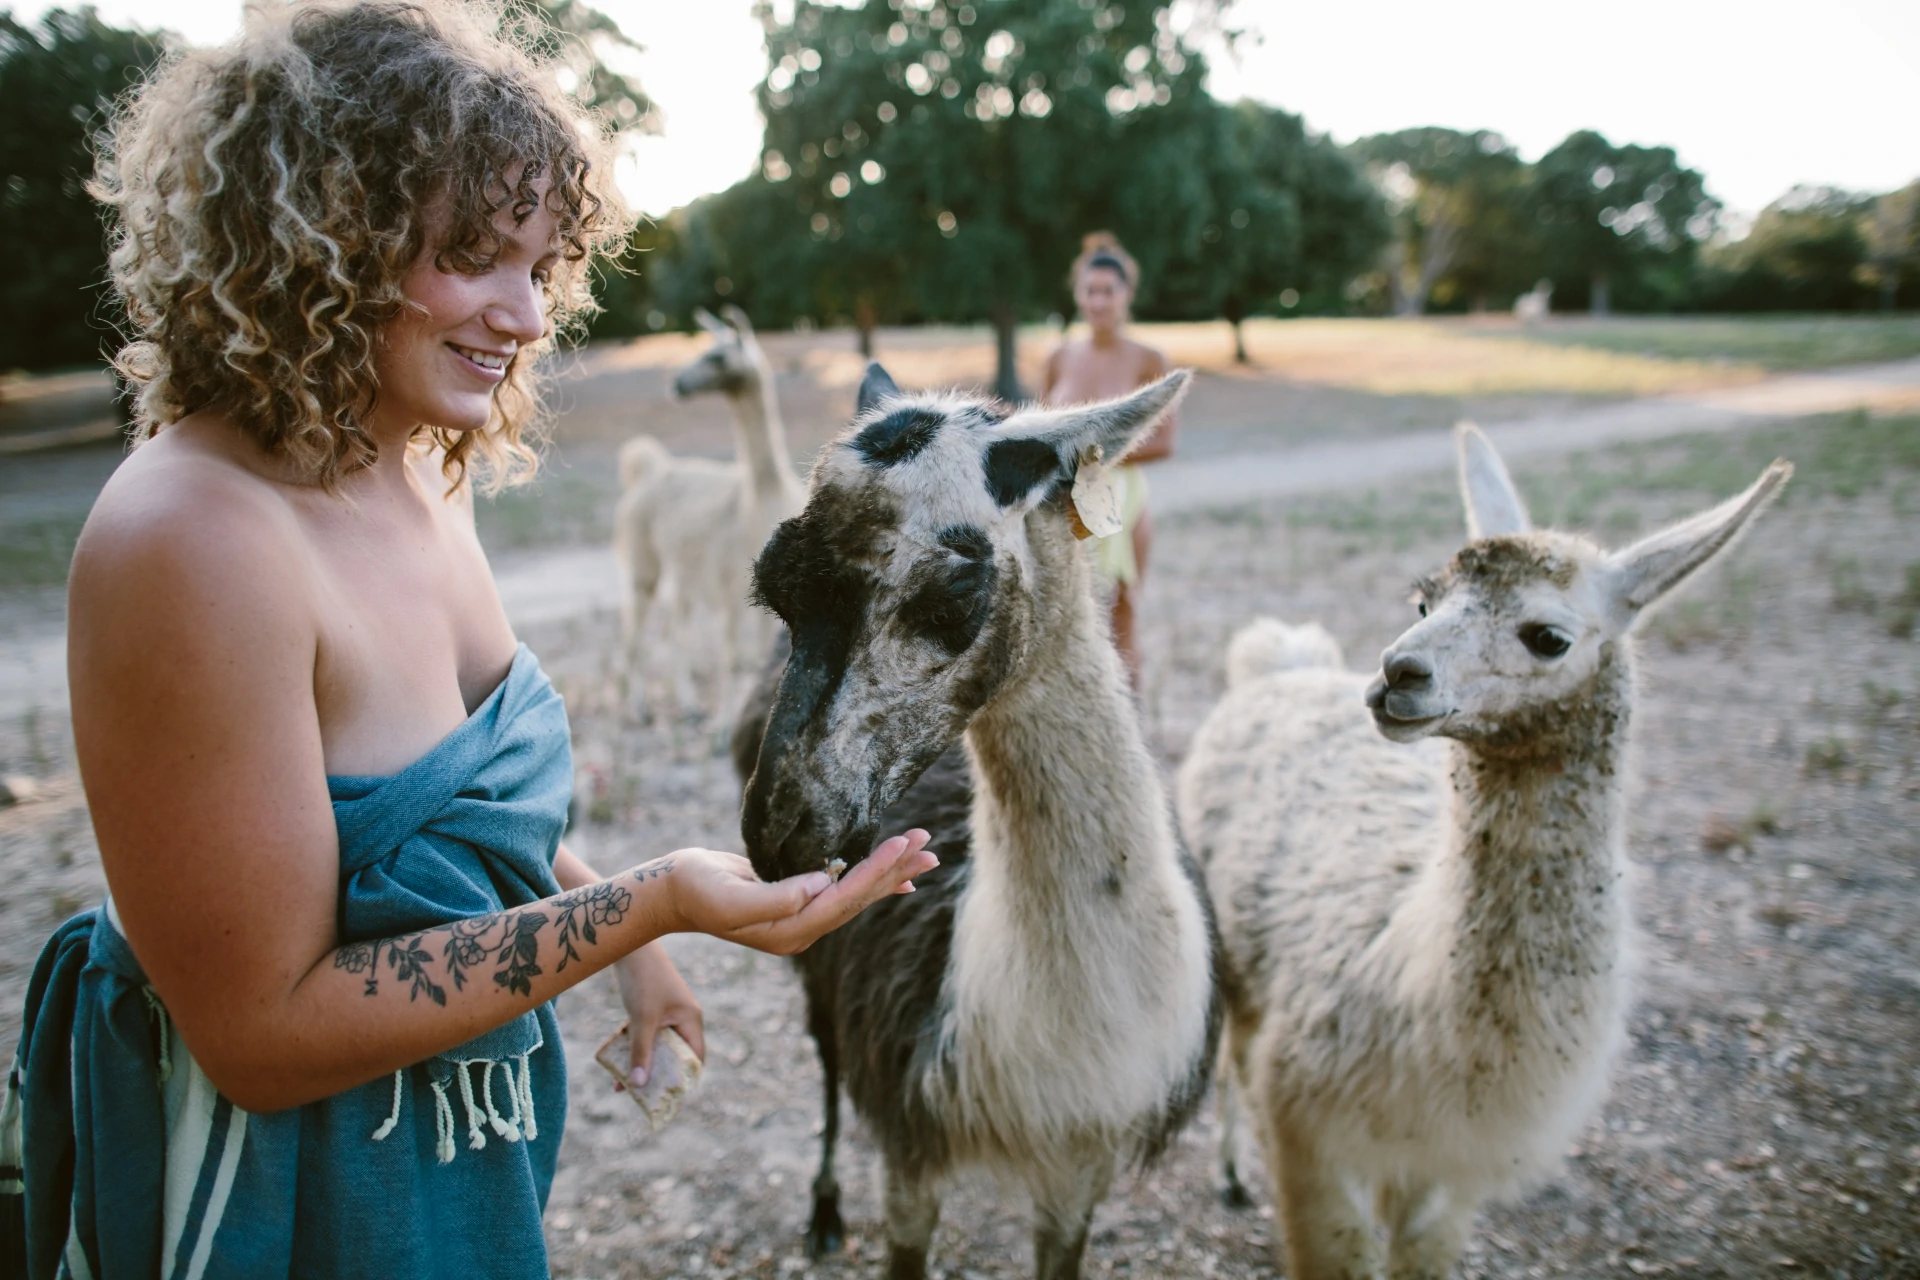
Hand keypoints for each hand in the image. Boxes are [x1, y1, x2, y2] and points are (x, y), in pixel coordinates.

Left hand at [611, 941, 704, 1090]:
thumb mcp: (641, 1019)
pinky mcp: (651, 1009)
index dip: (684, 1079)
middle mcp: (683, 1018)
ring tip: (621, 1084)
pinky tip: (614, 1061)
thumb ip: (641, 1051)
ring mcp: (666, 1013)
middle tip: (641, 1096)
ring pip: (657, 1047)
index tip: (667, 1098)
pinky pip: (645, 1036)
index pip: (695, 1058)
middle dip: (658, 1075)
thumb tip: (639, 1084)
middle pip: (675, 1056)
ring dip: (641, 1063)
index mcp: (690, 1020)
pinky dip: (633, 1048)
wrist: (629, 946)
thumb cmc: (643, 979)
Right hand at [656, 830, 936, 955]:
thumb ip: (775, 897)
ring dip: (892, 872)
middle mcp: (802, 929)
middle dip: (896, 870)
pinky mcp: (798, 899)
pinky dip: (872, 881)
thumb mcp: (728, 895)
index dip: (874, 872)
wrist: (671, 892)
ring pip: (857, 894)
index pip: (843, 900)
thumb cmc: (693, 887)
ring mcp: (801, 917)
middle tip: (930, 844)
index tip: (901, 844)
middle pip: (860, 899)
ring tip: (926, 852)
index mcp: (789, 931)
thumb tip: (822, 884)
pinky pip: (844, 891)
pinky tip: (898, 879)